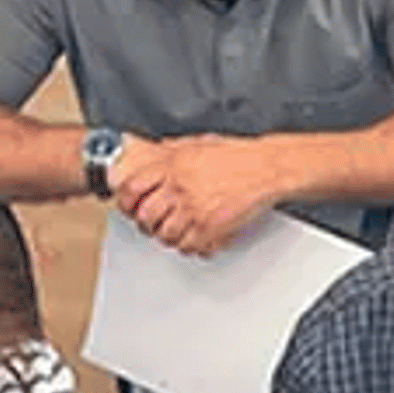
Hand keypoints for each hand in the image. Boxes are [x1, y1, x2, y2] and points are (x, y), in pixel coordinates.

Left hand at [114, 136, 285, 255]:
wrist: (267, 168)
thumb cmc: (237, 156)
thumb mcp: (195, 145)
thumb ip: (168, 153)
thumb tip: (147, 158)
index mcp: (172, 165)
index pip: (132, 188)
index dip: (126, 202)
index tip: (130, 207)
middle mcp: (180, 188)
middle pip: (145, 217)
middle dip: (147, 223)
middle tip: (154, 223)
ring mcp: (194, 210)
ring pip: (165, 236)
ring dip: (169, 236)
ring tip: (178, 230)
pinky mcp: (211, 228)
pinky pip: (189, 247)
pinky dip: (190, 246)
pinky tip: (196, 237)